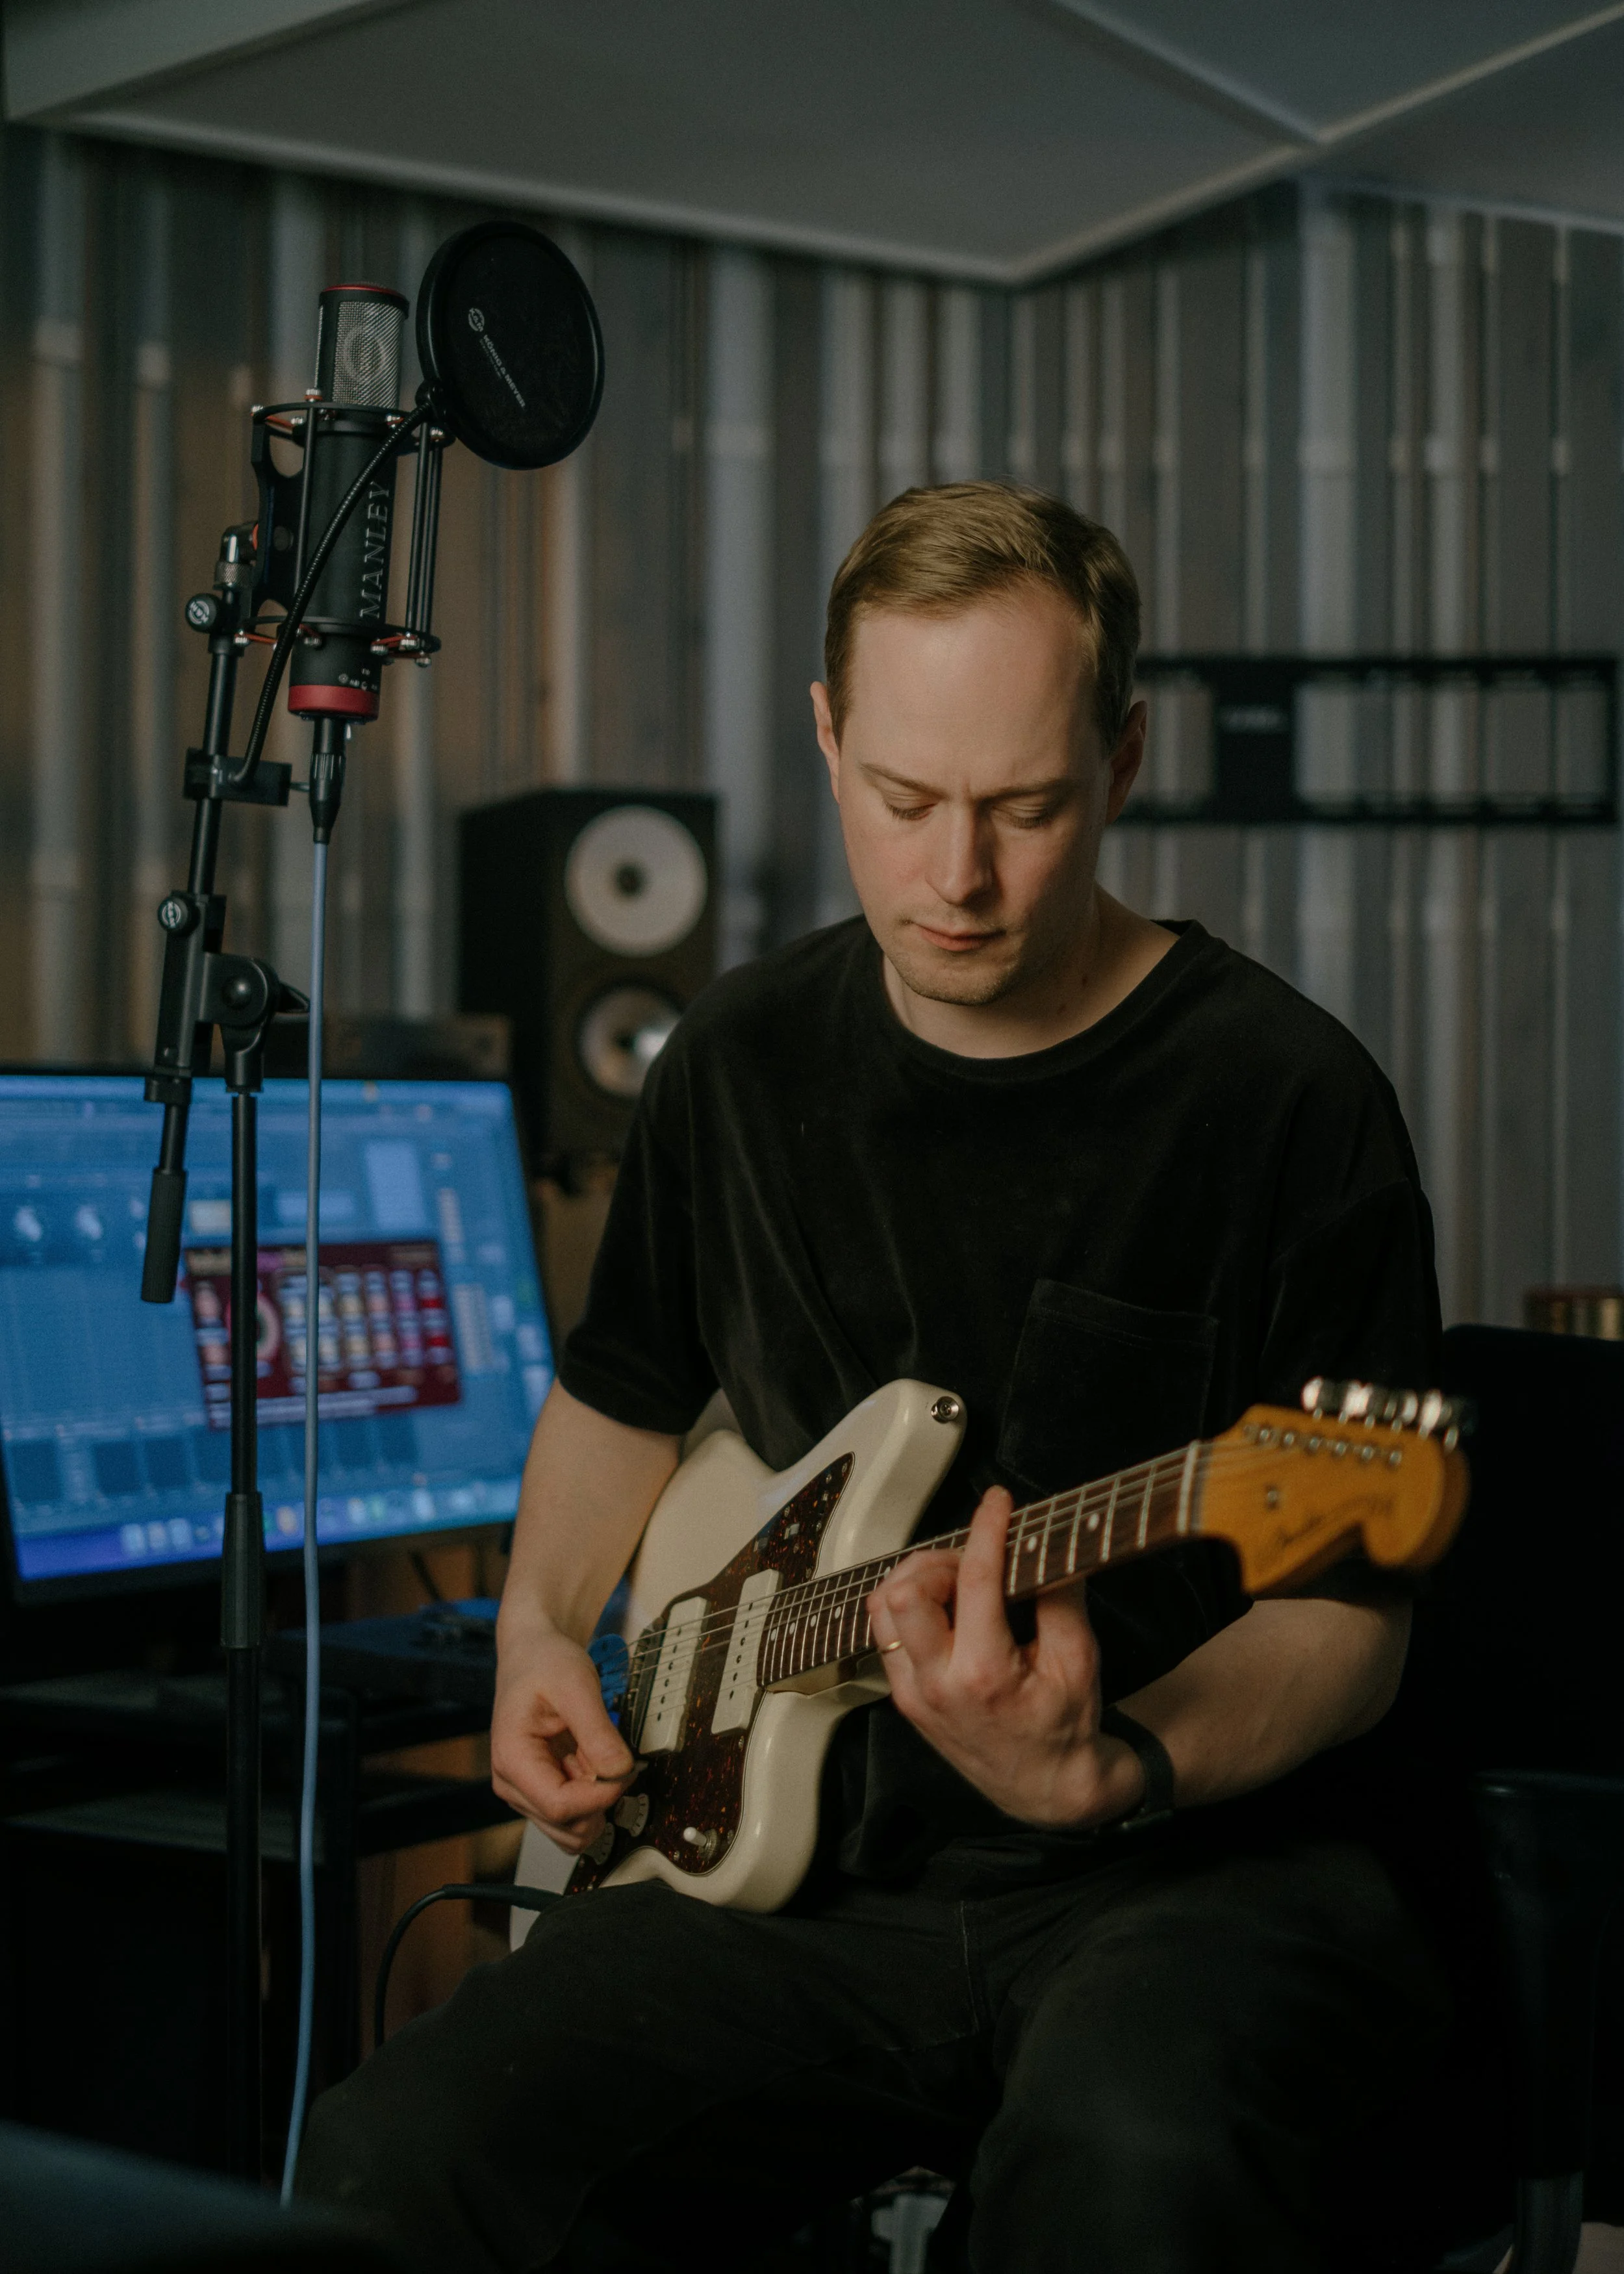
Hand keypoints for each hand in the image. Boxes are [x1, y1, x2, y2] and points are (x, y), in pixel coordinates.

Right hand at [491, 1624, 636, 1852]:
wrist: (532, 1654)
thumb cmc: (545, 1663)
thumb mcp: (576, 1685)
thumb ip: (598, 1731)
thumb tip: (621, 1772)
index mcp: (511, 1759)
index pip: (561, 1807)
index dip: (602, 1795)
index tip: (626, 1769)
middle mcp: (511, 1785)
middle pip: (567, 1826)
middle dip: (599, 1797)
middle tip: (606, 1752)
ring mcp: (524, 1792)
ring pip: (572, 1828)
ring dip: (595, 1798)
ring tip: (593, 1754)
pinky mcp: (539, 1792)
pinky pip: (574, 1814)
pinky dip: (591, 1794)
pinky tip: (588, 1761)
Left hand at [865, 1486, 1142, 1828]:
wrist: (1045, 1790)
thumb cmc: (1066, 1726)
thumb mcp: (1080, 1662)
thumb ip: (1062, 1599)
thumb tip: (1050, 1543)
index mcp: (985, 1675)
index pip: (974, 1580)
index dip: (987, 1530)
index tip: (998, 1502)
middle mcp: (937, 1685)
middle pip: (904, 1591)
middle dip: (938, 1560)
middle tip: (975, 1560)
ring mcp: (913, 1694)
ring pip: (882, 1609)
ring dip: (916, 1580)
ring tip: (958, 1582)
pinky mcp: (905, 1699)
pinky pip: (884, 1634)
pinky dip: (907, 1606)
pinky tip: (944, 1607)